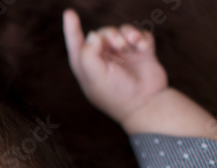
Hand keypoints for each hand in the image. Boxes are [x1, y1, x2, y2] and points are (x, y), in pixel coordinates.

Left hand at [62, 9, 168, 124]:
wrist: (148, 104)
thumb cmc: (118, 94)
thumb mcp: (95, 77)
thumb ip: (88, 54)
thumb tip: (93, 35)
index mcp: (89, 69)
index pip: (77, 46)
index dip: (71, 29)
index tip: (69, 13)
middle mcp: (105, 61)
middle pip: (102, 34)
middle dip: (109, 34)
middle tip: (118, 45)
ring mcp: (125, 57)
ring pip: (121, 31)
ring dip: (126, 33)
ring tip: (132, 44)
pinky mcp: (142, 54)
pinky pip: (140, 35)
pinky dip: (141, 37)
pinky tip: (143, 46)